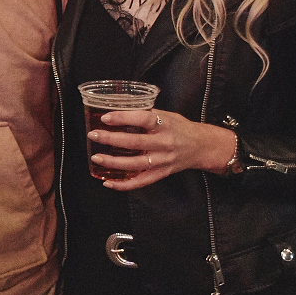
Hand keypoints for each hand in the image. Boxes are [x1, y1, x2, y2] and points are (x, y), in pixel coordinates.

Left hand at [88, 109, 238, 190]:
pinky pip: (141, 182)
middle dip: (111, 139)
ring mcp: (163, 161)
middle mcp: (165, 143)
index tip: (106, 117)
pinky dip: (124, 184)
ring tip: (96, 158)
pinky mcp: (162, 173)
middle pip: (135, 143)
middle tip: (93, 135)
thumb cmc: (181, 128)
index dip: (124, 118)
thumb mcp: (167, 115)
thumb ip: (146, 114)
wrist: (202, 146)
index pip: (144, 119)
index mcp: (166, 125)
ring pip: (135, 164)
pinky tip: (108, 182)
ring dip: (113, 162)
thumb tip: (118, 110)